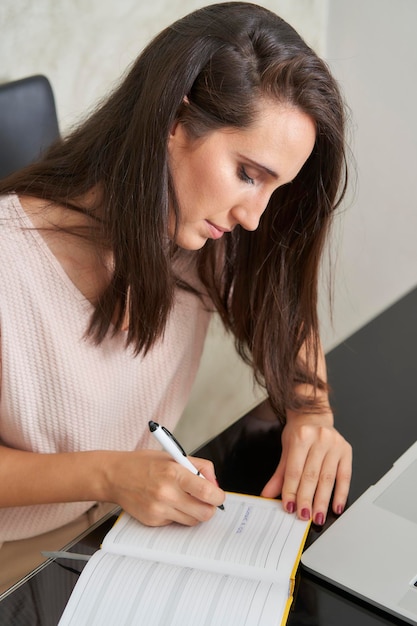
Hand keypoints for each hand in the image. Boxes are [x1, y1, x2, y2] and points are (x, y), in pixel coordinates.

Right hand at [102, 449, 224, 526]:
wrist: (116, 476)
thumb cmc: (145, 464)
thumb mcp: (174, 456)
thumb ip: (200, 467)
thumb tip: (215, 484)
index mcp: (174, 473)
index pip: (206, 491)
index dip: (218, 496)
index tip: (219, 495)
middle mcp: (166, 493)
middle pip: (204, 513)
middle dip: (210, 508)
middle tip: (207, 501)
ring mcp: (159, 509)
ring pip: (192, 521)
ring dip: (195, 512)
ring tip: (186, 499)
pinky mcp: (152, 521)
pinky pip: (176, 523)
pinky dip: (178, 514)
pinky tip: (168, 502)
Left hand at [260, 415, 351, 524]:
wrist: (314, 415)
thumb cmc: (299, 433)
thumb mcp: (286, 449)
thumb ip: (279, 475)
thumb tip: (268, 494)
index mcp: (301, 436)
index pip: (295, 470)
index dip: (292, 491)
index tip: (289, 507)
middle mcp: (320, 439)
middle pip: (311, 476)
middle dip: (307, 499)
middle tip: (303, 516)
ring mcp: (335, 444)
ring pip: (328, 479)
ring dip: (322, 501)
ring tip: (317, 516)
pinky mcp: (347, 451)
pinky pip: (345, 476)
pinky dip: (341, 494)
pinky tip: (336, 506)